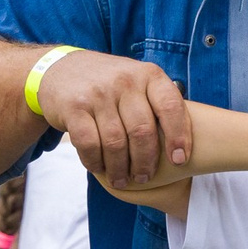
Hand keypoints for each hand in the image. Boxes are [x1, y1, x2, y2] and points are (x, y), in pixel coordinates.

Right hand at [37, 49, 191, 188]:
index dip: (179, 136)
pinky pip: (90, 143)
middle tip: (145, 177)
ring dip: (121, 168)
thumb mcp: (138, 80)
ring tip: (123, 179)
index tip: (180, 161)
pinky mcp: (74, 107)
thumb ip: (158, 102)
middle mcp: (125, 81)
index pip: (171, 107)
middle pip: (143, 131)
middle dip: (146, 161)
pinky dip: (96, 161)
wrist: (59, 69)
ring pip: (116, 142)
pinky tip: (100, 168)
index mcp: (148, 75)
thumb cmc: (110, 83)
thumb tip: (188, 139)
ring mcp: (98, 93)